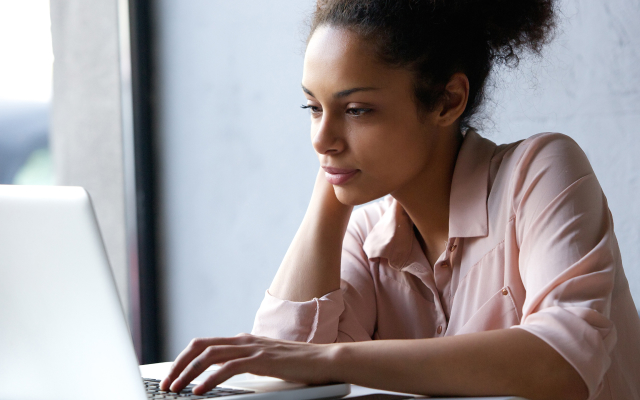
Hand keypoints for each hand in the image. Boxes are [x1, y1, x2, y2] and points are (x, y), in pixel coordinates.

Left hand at [159, 333, 336, 394]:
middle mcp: (244, 340)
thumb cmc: (298, 364)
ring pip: (209, 355)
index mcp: (243, 340)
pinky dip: (209, 379)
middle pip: (200, 346)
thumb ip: (246, 363)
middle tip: (167, 384)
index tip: (172, 376)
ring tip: (176, 389)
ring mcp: (253, 348)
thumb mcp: (265, 362)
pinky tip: (200, 391)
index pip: (204, 344)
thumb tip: (224, 373)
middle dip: (179, 364)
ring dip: (188, 373)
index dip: (184, 359)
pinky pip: (228, 367)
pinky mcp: (261, 360)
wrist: (324, 360)